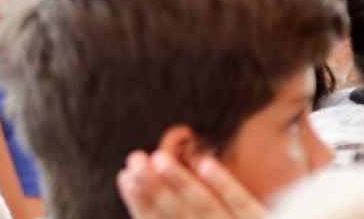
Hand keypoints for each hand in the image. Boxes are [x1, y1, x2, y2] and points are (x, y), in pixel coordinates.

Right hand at [117, 151, 266, 218]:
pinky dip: (225, 185)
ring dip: (180, 183)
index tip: (124, 175)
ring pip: (206, 210)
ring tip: (159, 157)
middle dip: (154, 187)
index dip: (140, 203)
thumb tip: (150, 208)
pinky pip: (244, 207)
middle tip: (135, 159)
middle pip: (179, 217)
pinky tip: (204, 163)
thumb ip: (180, 218)